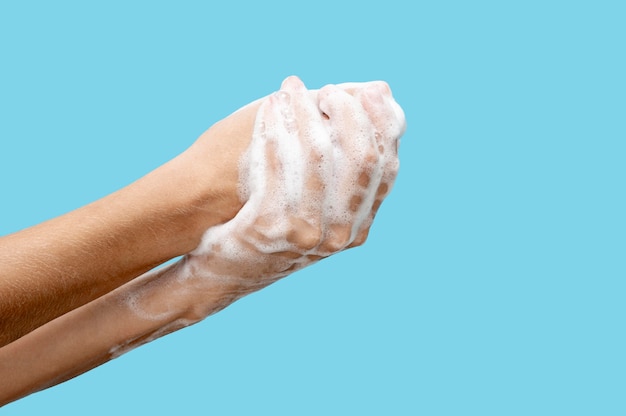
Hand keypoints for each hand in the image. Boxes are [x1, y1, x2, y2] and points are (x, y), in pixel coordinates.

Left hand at [169, 75, 405, 318]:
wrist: (221, 266)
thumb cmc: (267, 220)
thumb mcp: (313, 196)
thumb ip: (341, 156)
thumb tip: (381, 92)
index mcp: (357, 226)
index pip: (386, 167)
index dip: (382, 124)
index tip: (370, 91)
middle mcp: (339, 233)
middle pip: (360, 158)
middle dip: (346, 114)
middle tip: (326, 89)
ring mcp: (307, 233)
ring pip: (317, 154)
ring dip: (304, 113)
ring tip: (290, 90)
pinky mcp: (270, 228)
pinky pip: (278, 164)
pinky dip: (274, 129)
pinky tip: (269, 108)